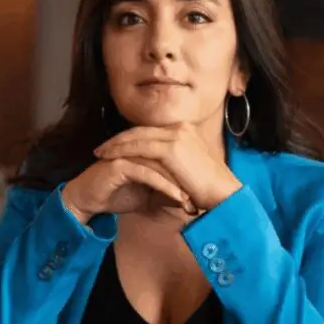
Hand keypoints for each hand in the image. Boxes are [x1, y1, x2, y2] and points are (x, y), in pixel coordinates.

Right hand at [61, 158, 195, 223]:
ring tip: (192, 201)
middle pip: (172, 160)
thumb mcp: (148, 198)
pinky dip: (164, 186)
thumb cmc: (117, 195)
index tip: (205, 195)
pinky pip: (148, 174)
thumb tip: (189, 201)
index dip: (190, 177)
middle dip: (188, 181)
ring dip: (179, 185)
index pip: (175, 160)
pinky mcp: (121, 164)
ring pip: (162, 166)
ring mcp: (130, 153)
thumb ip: (166, 195)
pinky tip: (177, 198)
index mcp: (148, 151)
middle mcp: (140, 149)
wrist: (89, 200)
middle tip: (204, 199)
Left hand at [93, 123, 242, 210]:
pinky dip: (121, 152)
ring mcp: (175, 136)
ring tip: (100, 153)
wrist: (223, 194)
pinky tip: (109, 159)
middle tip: (101, 148)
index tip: (115, 147)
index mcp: (185, 131)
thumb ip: (173, 163)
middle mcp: (179, 128)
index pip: (150, 131)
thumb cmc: (208, 189)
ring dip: (115, 145)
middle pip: (140, 130)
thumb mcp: (188, 169)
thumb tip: (157, 170)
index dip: (130, 138)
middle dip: (118, 139)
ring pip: (136, 137)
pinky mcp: (170, 148)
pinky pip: (138, 147)